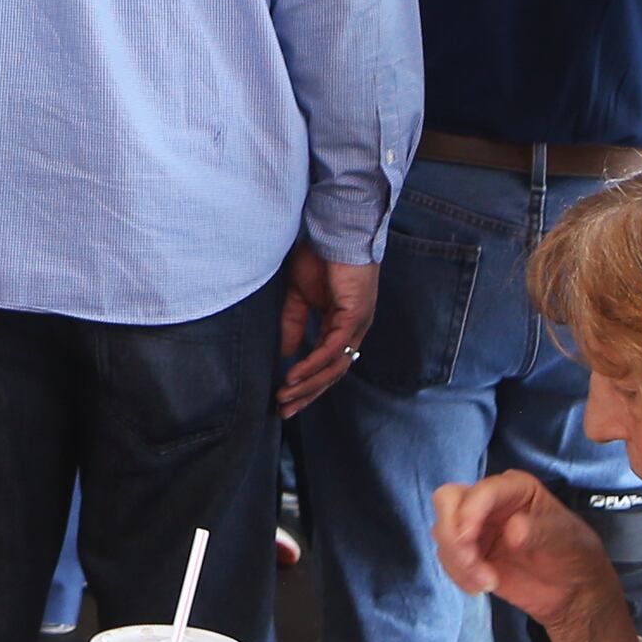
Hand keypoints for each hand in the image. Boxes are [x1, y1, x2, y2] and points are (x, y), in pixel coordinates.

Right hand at [275, 244, 377, 415]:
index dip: (306, 385)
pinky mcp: (354, 315)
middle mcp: (354, 330)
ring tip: (284, 397)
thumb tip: (285, 354)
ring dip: (308, 385)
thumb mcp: (297, 296)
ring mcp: (357, 324)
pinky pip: (333, 348)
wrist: (333, 230)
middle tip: (284, 411)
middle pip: (332, 374)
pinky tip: (294, 375)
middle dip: (307, 395)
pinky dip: (313, 364)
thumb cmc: (318, 257)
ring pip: (334, 366)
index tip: (285, 400)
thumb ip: (292, 324)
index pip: (327, 365)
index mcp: (342, 326)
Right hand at [431, 470, 630, 641]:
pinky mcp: (468, 553)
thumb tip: (512, 529)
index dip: (470, 511)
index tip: (468, 538)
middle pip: (448, 500)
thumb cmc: (574, 555)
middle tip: (470, 561)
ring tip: (487, 582)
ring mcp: (475, 528)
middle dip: (453, 532)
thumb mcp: (566, 539)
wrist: (572, 593)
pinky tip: (483, 587)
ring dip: (458, 560)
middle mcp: (489, 502)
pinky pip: (447, 558)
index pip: (481, 490)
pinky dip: (459, 574)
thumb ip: (540, 531)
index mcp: (515, 488)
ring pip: (443, 532)